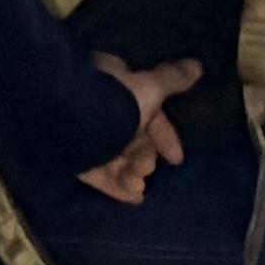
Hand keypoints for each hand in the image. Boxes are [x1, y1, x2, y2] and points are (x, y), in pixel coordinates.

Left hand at [78, 55, 200, 205]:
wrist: (68, 120)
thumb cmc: (113, 101)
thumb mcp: (149, 88)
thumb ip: (172, 80)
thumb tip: (197, 65)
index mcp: (114, 85)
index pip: (148, 111)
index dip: (164, 135)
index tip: (176, 159)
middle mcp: (97, 106)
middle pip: (131, 137)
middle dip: (145, 156)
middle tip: (147, 169)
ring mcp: (81, 132)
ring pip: (113, 155)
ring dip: (131, 173)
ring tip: (137, 184)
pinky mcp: (69, 155)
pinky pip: (96, 171)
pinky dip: (115, 184)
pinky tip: (132, 198)